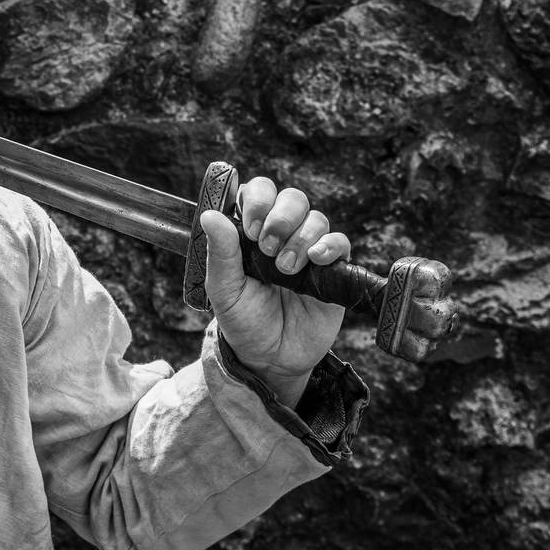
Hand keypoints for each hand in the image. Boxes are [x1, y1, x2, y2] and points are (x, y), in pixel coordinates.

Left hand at [200, 177, 350, 406]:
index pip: (258, 192)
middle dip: (280, 217)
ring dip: (300, 237)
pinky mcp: (333, 271)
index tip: (248, 227)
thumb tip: (209, 215)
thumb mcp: (223, 289)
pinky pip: (340, 243)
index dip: (257, 199)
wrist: (271, 357)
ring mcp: (308, 250)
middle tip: (265, 247)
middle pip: (292, 198)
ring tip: (284, 268)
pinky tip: (315, 260)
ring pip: (316, 218)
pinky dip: (330, 245)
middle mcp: (281, 235)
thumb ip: (220, 252)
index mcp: (251, 232)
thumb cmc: (243, 319)